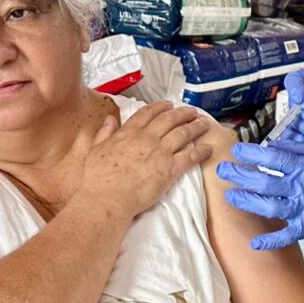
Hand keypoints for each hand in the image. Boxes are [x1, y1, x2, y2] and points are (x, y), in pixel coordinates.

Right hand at [78, 102, 211, 217]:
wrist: (108, 198)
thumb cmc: (98, 179)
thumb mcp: (96, 150)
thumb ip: (104, 133)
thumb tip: (110, 120)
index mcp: (128, 133)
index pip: (147, 113)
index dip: (160, 107)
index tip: (168, 104)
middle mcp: (147, 138)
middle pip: (169, 120)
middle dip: (183, 113)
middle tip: (191, 111)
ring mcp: (160, 152)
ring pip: (183, 134)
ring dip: (195, 127)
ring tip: (204, 123)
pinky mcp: (170, 169)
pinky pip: (190, 156)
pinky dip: (201, 151)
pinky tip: (208, 148)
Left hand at [216, 140, 303, 249]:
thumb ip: (296, 149)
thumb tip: (272, 145)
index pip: (273, 159)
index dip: (252, 155)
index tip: (236, 151)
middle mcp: (300, 188)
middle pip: (264, 183)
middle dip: (240, 176)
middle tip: (224, 171)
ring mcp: (302, 209)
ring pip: (269, 207)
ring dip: (247, 202)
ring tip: (231, 196)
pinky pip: (286, 236)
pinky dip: (270, 241)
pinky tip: (255, 243)